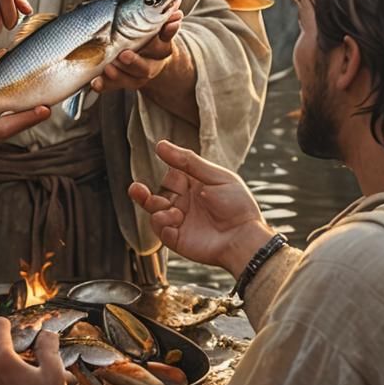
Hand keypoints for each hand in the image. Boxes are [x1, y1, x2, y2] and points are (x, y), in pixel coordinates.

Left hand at [90, 8, 181, 93]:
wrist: (148, 61)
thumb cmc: (148, 39)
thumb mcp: (155, 29)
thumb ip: (163, 19)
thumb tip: (176, 8)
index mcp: (161, 48)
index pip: (165, 40)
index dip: (168, 32)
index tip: (169, 25)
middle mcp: (151, 65)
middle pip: (145, 67)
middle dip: (134, 62)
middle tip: (123, 55)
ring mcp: (136, 76)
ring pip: (130, 80)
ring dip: (118, 75)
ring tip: (108, 67)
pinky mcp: (121, 82)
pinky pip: (112, 86)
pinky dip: (104, 85)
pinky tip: (96, 82)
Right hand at [127, 139, 273, 277]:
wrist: (246, 238)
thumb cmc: (237, 205)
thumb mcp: (215, 176)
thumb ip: (187, 161)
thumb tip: (160, 144)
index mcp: (193, 186)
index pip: (170, 176)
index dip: (170, 174)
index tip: (164, 165)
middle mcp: (184, 203)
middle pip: (155, 195)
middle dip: (144, 193)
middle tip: (137, 189)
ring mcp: (180, 221)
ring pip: (153, 212)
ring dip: (157, 209)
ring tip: (174, 211)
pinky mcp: (178, 239)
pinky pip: (160, 230)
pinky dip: (161, 223)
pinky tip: (174, 220)